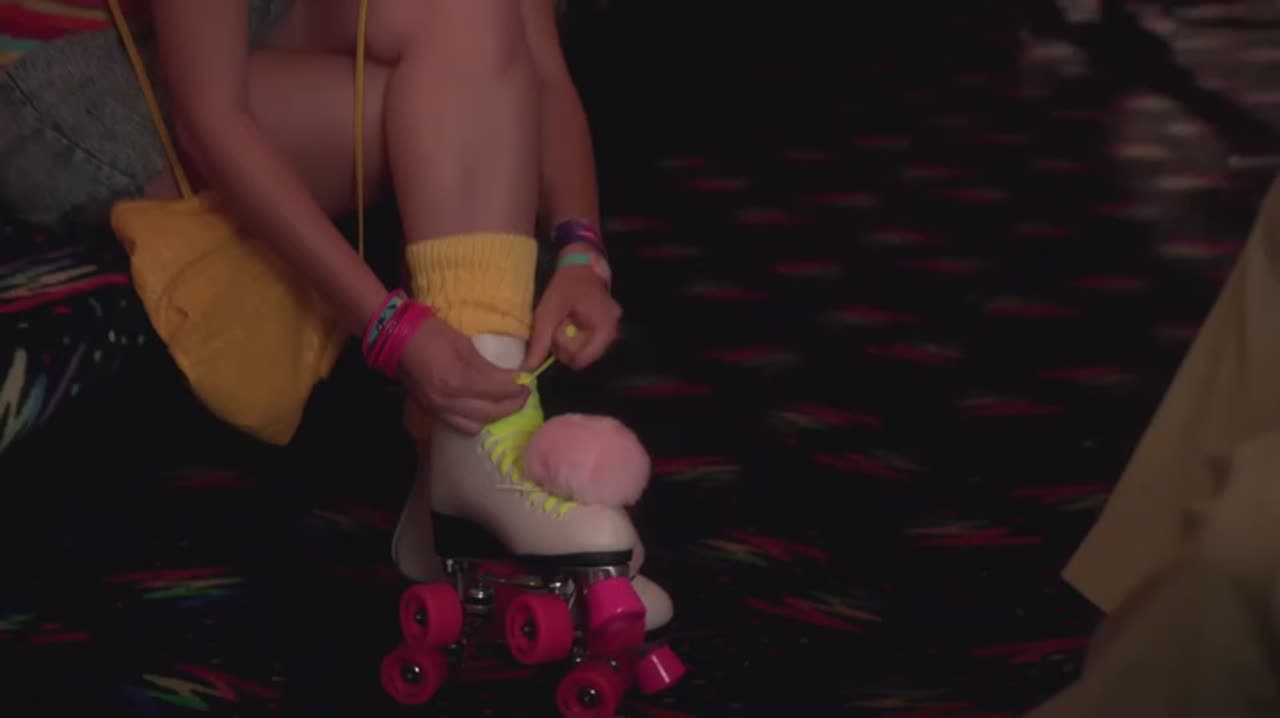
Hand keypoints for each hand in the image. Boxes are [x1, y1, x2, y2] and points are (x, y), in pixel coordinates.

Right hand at [400, 316, 529, 434]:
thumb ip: (486, 366)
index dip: (516, 387)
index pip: (497, 390)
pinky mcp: (431, 411)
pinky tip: (484, 408)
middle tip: (523, 394)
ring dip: (494, 416)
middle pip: (490, 412)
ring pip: (476, 425)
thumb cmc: (430, 333)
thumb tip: (510, 377)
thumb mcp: (463, 344)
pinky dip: (477, 420)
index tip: (527, 381)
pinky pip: (460, 425)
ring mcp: (438, 409)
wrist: (395, 339)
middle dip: (512, 405)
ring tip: (505, 403)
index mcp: (457, 380)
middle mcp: (448, 401)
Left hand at [525, 250, 620, 370]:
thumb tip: (528, 368)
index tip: (554, 342)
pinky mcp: (610, 324)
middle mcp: (614, 329)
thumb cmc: (565, 285)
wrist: (582, 264)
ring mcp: (614, 327)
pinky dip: (580, 338)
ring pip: (590, 350)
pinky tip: (572, 325)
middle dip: (569, 349)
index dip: (566, 357)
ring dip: (574, 344)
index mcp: (603, 325)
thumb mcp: (547, 312)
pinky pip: (593, 341)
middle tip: (558, 331)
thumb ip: (540, 341)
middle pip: (588, 356)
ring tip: (564, 326)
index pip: (585, 358)